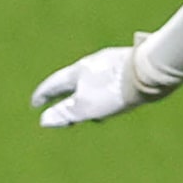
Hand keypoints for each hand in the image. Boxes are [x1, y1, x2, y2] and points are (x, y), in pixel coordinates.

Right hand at [31, 44, 154, 126]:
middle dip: (65, 96)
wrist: (148, 71)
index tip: (35, 104)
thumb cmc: (114, 90)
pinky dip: (103, 92)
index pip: (53, 84)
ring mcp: (110, 62)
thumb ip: (65, 113)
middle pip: (72, 81)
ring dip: (86, 95)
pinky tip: (113, 99)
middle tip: (59, 109)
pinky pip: (108, 80)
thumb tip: (44, 120)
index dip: (42, 95)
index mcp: (77, 71)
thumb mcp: (86, 106)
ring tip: (88, 110)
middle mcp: (92, 63)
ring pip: (92, 80)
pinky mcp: (127, 64)